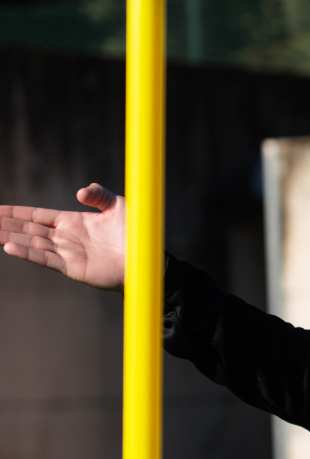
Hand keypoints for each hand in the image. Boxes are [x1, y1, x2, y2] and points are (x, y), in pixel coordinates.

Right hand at [0, 183, 126, 288]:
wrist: (147, 257)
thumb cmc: (135, 232)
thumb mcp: (117, 206)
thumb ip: (99, 195)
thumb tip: (80, 191)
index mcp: (72, 222)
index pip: (36, 216)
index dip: (16, 213)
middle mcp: (65, 237)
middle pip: (27, 229)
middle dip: (6, 225)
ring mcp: (67, 253)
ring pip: (31, 243)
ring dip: (10, 238)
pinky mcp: (73, 267)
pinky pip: (45, 259)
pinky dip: (27, 253)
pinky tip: (9, 247)